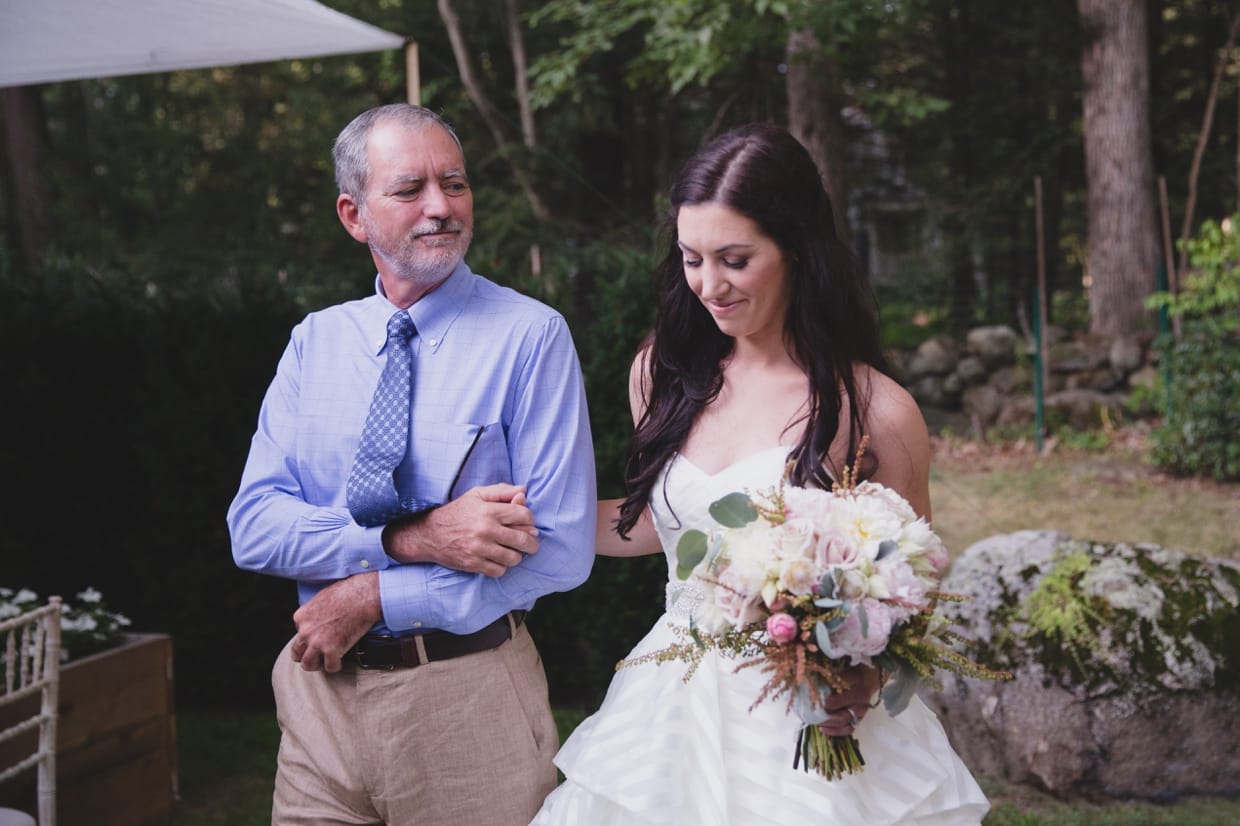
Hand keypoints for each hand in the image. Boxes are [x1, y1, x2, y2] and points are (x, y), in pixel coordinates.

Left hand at [290, 573, 380, 672]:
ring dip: (317, 665)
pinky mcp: (332, 650)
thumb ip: (315, 612)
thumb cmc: (348, 592)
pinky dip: (336, 666)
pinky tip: (341, 662)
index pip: (298, 633)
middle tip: (317, 655)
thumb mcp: (322, 598)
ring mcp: (317, 642)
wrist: (364, 596)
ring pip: (308, 664)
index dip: (310, 636)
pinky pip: (330, 667)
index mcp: (301, 616)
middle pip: (297, 652)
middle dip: (306, 654)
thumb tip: (320, 620)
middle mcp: (305, 631)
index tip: (319, 636)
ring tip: (326, 662)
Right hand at [383, 483, 538, 576]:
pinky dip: (502, 567)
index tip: (527, 525)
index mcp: (489, 510)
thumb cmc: (458, 512)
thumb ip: (502, 491)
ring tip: (511, 551)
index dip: (530, 521)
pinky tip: (497, 560)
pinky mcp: (473, 564)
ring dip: (516, 556)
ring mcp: (479, 548)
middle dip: (531, 544)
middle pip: (523, 540)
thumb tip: (524, 491)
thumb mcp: (477, 495)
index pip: (524, 516)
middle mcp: (485, 529)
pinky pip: (499, 571)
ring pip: (513, 558)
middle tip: (530, 545)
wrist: (430, 534)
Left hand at [817, 665, 882, 736]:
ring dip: (827, 723)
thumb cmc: (854, 672)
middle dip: (824, 715)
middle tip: (811, 713)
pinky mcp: (859, 719)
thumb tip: (813, 682)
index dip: (825, 701)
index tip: (814, 700)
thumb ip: (831, 677)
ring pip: (843, 723)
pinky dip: (835, 731)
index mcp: (858, 689)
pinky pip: (848, 729)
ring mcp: (861, 713)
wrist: (870, 678)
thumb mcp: (845, 670)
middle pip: (841, 714)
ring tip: (814, 721)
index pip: (840, 698)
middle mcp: (861, 703)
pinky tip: (823, 729)